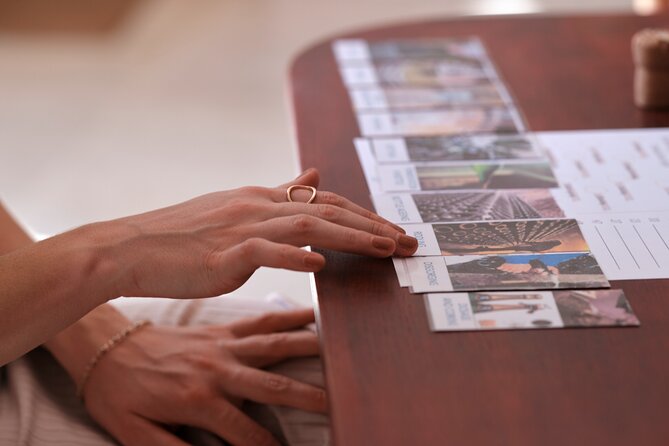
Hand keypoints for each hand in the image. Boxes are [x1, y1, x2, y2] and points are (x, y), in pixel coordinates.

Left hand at [81, 309, 323, 445]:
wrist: (104, 348)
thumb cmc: (119, 396)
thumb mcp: (134, 434)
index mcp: (197, 400)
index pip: (244, 433)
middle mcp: (217, 369)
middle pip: (272, 386)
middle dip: (308, 398)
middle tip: (339, 403)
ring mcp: (222, 346)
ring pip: (274, 345)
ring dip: (308, 348)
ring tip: (339, 351)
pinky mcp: (221, 331)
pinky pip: (259, 321)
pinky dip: (288, 317)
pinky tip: (312, 315)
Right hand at [102, 168, 416, 298]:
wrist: (129, 248)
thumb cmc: (182, 236)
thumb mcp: (235, 206)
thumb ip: (279, 192)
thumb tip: (314, 174)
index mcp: (261, 198)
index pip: (325, 202)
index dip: (364, 215)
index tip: (394, 231)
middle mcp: (257, 206)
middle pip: (327, 210)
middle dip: (372, 225)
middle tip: (408, 241)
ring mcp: (240, 227)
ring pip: (307, 226)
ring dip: (351, 236)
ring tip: (386, 249)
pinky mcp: (222, 253)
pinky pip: (265, 251)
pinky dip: (294, 255)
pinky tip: (321, 263)